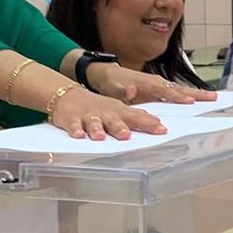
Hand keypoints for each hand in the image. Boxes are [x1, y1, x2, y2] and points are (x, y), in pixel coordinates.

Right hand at [48, 87, 166, 139]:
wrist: (70, 96)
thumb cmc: (99, 106)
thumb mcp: (119, 109)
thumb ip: (136, 116)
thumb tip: (157, 122)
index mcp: (119, 111)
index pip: (137, 118)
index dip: (149, 124)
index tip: (161, 130)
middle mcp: (106, 113)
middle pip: (115, 121)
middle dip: (120, 127)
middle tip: (126, 135)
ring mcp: (88, 116)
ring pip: (93, 123)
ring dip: (96, 129)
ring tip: (100, 137)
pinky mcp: (72, 119)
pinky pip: (73, 125)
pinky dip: (75, 129)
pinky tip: (78, 135)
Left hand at [87, 63, 216, 104]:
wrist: (108, 74)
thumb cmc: (111, 83)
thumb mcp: (111, 88)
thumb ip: (120, 91)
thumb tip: (130, 91)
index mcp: (146, 83)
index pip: (164, 91)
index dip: (177, 96)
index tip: (190, 102)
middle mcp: (156, 81)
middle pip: (179, 87)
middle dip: (196, 93)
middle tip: (213, 97)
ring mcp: (159, 83)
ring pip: (181, 88)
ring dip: (197, 93)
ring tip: (213, 97)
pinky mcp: (160, 87)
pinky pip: (178, 90)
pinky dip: (190, 93)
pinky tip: (199, 99)